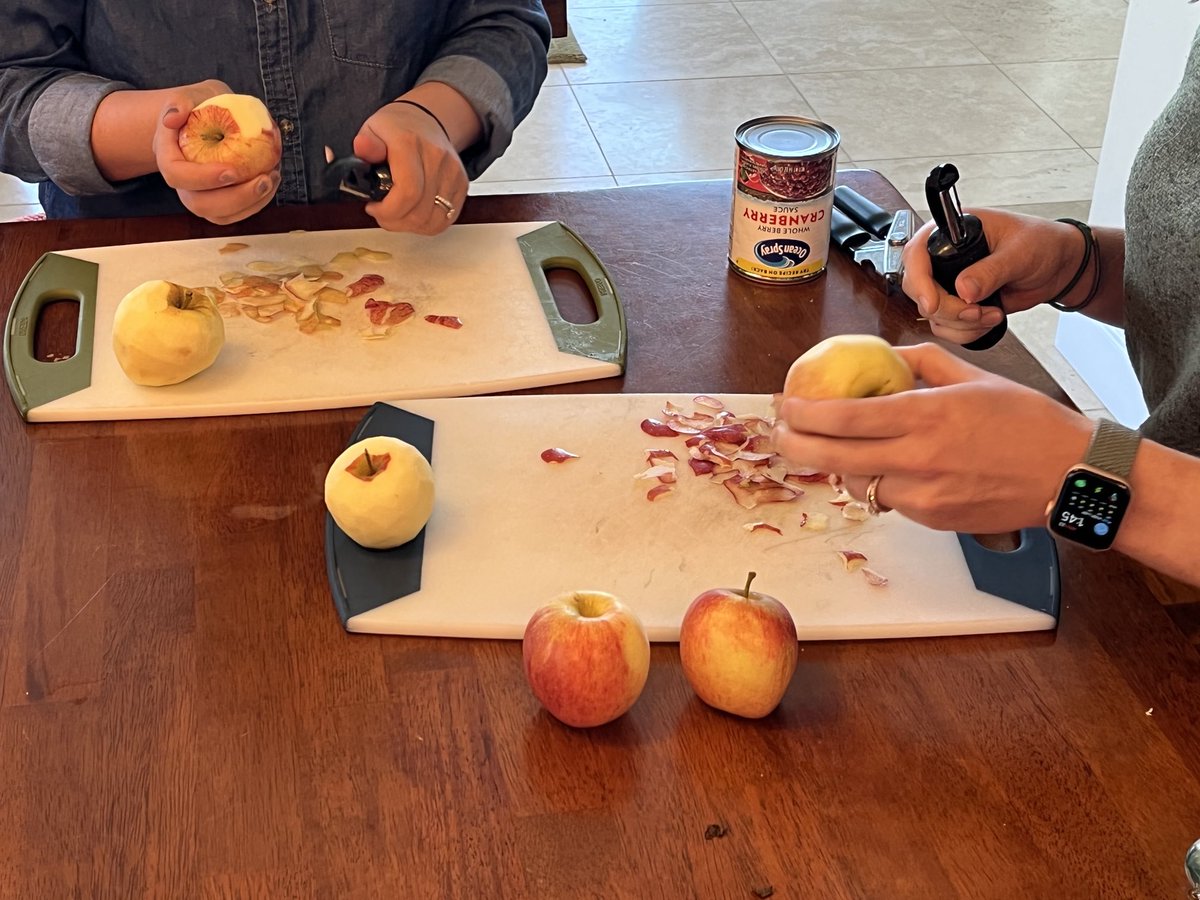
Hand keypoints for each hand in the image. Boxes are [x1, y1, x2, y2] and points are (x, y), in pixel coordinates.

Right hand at [152, 80, 281, 225]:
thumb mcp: (192, 94)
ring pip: (220, 216)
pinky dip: (257, 203)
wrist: (211, 117)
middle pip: (199, 204)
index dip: (202, 178)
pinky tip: (272, 182)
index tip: (232, 170)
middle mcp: (182, 182)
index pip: (176, 174)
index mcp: (168, 155)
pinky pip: (236, 214)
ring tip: (272, 178)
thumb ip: (180, 101)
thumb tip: (172, 118)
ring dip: (250, 203)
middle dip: (234, 198)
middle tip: (263, 180)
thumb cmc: (201, 105)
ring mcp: (201, 196)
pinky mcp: (221, 204)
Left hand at [353, 102, 468, 234]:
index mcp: (411, 144)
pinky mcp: (462, 186)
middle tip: (382, 213)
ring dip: (410, 225)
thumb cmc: (396, 130)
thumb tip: (362, 147)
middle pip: (420, 212)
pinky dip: (426, 225)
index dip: (389, 211)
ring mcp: (453, 173)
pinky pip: (445, 220)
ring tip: (397, 214)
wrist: (425, 121)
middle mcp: (437, 158)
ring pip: (433, 221)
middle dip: (395, 221)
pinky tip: (413, 214)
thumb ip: (365, 144)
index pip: (408, 192)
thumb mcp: (372, 129)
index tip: (374, 208)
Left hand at [772, 343, 1093, 532]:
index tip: (786, 405)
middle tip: (780, 435)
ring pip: (859, 483)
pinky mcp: (933, 520)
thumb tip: (885, 354)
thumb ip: (923, 362)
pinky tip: (885, 467)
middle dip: (796, 446)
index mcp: (926, 415)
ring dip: (840, 466)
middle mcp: (919, 458)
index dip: (805, 414)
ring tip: (831, 448)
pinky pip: (890, 500)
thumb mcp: (974, 377)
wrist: (1069, 475)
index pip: (845, 418)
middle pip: (835, 457)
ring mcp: (924, 495)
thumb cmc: (1027, 421)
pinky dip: (880, 483)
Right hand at [902, 210, 1085, 345]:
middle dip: (948, 309)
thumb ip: (991, 270)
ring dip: (961, 323)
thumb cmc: (1041, 243)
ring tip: (992, 313)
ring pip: (932, 314)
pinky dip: (966, 331)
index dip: (919, 281)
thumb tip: (964, 289)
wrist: (1057, 266)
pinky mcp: (957, 304)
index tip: (933, 303)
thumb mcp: (1019, 252)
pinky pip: (946, 326)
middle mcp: (944, 257)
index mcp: (951, 232)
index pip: (917, 255)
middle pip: (920, 290)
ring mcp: (948, 282)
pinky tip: (990, 319)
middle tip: (976, 310)